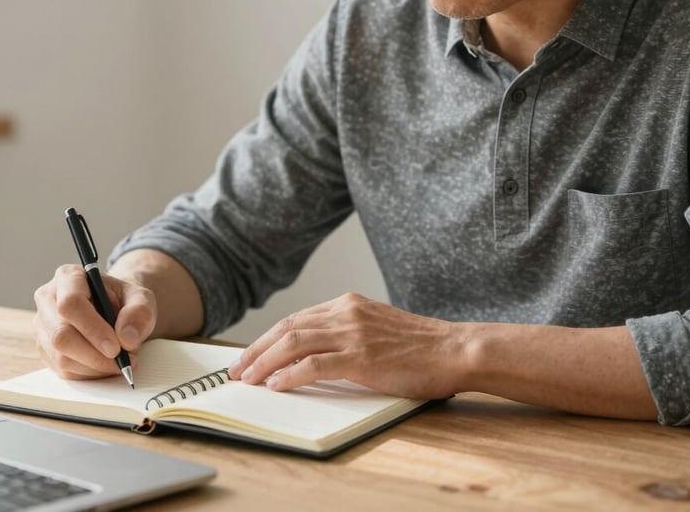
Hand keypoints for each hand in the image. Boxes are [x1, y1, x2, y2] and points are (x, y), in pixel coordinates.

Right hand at [33, 264, 156, 379]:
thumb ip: (139, 312)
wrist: (117, 308)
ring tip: (120, 362)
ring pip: (60, 357)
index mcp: (68, 276)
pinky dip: (89, 373)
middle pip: (60, 335)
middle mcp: (48, 299)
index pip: (71, 304)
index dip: (92, 329)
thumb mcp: (141, 298)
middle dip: (94, 355)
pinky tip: (106, 365)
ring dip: (94, 367)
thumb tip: (126, 338)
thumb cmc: (125, 300)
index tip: (116, 347)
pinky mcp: (44, 349)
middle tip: (122, 361)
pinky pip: (63, 370)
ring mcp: (43, 326)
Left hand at [227, 292, 461, 399]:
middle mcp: (346, 312)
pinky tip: (276, 385)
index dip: (268, 338)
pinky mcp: (362, 356)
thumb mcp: (377, 329)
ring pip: (294, 342)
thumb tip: (312, 356)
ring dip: (264, 362)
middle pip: (287, 327)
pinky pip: (314, 364)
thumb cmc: (419, 346)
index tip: (249, 355)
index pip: (296, 319)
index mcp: (348, 304)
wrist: (453, 349)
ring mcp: (353, 332)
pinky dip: (289, 375)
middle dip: (256, 349)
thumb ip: (346, 334)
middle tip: (236, 369)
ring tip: (247, 379)